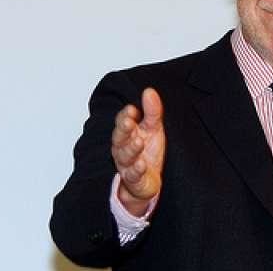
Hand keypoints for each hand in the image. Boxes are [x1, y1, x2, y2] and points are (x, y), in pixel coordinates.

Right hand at [111, 87, 165, 215]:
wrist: (148, 181)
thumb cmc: (149, 151)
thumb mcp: (153, 128)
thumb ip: (152, 111)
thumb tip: (149, 91)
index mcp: (127, 134)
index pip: (123, 121)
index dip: (126, 115)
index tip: (133, 109)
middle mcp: (123, 148)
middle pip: (119, 137)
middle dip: (123, 129)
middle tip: (128, 122)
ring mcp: (127, 164)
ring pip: (125, 156)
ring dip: (131, 148)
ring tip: (139, 142)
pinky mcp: (134, 179)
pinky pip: (133, 175)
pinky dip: (136, 170)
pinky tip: (141, 164)